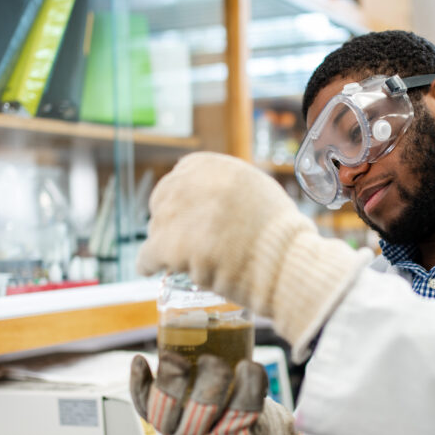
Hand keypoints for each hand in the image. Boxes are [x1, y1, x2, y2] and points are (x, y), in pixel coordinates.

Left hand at [137, 152, 370, 348]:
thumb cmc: (279, 232)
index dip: (179, 201)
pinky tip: (151, 269)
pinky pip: (148, 256)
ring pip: (155, 230)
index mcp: (209, 165)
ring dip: (165, 245)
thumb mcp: (254, 187)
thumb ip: (225, 184)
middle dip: (170, 222)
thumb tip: (202, 192)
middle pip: (161, 203)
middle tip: (183, 241)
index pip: (177, 178)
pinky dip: (149, 264)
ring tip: (182, 259)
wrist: (286, 262)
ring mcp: (179, 215)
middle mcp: (189, 183)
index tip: (184, 217)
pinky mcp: (174, 246)